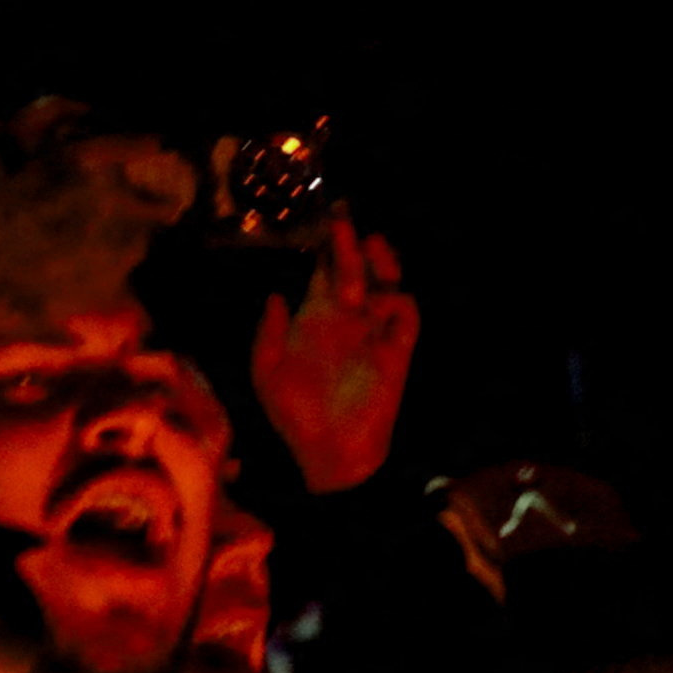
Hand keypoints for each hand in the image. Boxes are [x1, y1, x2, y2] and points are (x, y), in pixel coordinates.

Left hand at [250, 217, 421, 496]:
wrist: (329, 455)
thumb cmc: (294, 417)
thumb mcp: (266, 374)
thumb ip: (268, 336)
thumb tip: (276, 296)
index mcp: (315, 319)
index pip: (324, 273)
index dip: (325, 249)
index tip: (321, 221)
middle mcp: (347, 322)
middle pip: (355, 271)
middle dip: (350, 244)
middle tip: (344, 217)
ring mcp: (374, 337)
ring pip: (386, 288)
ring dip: (381, 266)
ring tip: (373, 245)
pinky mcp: (396, 356)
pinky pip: (406, 321)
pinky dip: (400, 304)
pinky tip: (386, 296)